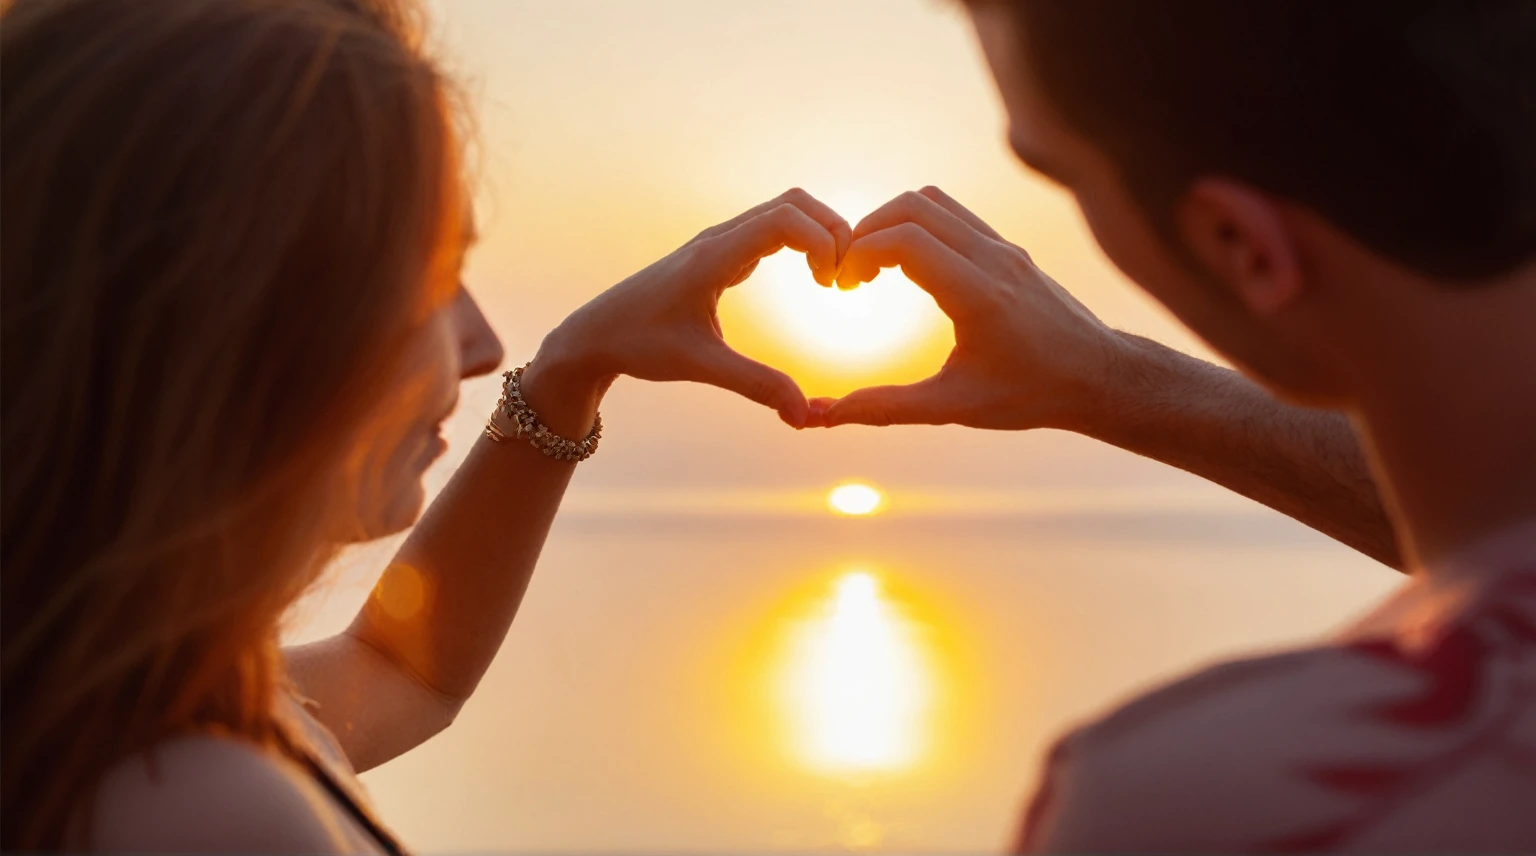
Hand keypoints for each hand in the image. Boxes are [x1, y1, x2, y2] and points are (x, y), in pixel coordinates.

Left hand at [529, 188, 850, 430]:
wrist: (595, 335)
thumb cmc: (639, 345)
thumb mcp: (700, 367)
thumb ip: (755, 386)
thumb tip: (804, 416)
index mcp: (714, 256)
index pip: (785, 220)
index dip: (824, 241)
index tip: (836, 282)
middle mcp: (719, 239)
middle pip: (794, 203)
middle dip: (832, 230)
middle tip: (846, 277)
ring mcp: (719, 242)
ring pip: (785, 211)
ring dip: (819, 233)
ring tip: (832, 278)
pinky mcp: (719, 254)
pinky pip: (772, 228)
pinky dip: (803, 241)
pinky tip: (812, 277)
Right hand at [810, 186, 1120, 430]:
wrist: (1100, 378)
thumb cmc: (1032, 396)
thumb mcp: (953, 408)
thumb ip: (886, 408)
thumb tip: (824, 417)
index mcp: (979, 294)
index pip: (904, 240)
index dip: (858, 253)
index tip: (842, 287)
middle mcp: (993, 259)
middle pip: (913, 206)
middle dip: (867, 230)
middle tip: (849, 274)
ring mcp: (1004, 248)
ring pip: (934, 202)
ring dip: (892, 222)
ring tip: (872, 267)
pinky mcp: (1009, 249)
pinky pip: (954, 215)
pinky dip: (918, 226)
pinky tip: (906, 266)